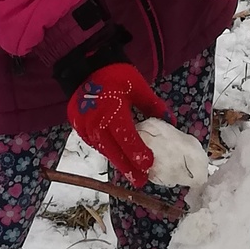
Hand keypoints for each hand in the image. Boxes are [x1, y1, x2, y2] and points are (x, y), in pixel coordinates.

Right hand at [70, 62, 168, 186]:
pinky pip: (95, 144)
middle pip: (113, 150)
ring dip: (118, 161)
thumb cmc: (114, 74)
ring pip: (103, 149)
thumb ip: (153, 105)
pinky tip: (118, 158)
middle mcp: (96, 122)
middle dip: (128, 167)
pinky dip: (108, 151)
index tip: (148, 164)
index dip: (137, 152)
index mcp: (112, 110)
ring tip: (132, 173)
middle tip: (140, 181)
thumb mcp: (137, 86)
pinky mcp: (79, 128)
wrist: (83, 67)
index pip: (126, 136)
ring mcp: (85, 126)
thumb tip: (170, 122)